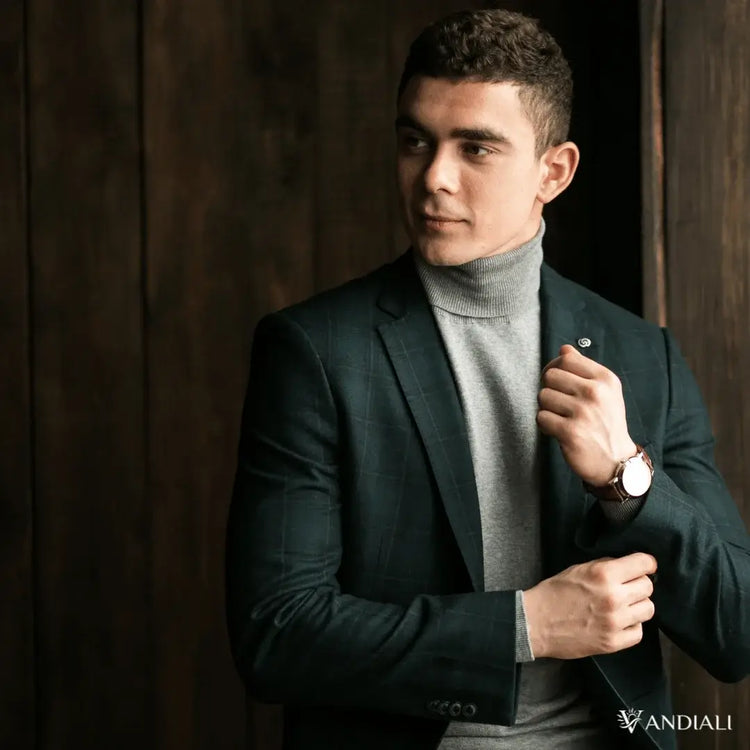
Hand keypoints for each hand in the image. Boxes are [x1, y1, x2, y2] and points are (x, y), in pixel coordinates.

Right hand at [522, 553, 656, 658]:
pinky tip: (618, 622)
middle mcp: (614, 597)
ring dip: (637, 605)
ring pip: (648, 609)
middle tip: (626, 587)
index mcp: (604, 574)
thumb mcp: (578, 569)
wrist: (535, 622)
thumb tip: (627, 567)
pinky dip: (631, 626)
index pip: (644, 563)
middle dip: (639, 584)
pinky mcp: (613, 642)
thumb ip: (604, 566)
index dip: (646, 563)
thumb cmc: (554, 592)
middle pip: (648, 587)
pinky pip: (638, 632)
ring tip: (623, 605)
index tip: (644, 566)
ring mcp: (615, 622)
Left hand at [537, 344, 635, 485]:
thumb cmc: (607, 423)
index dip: (555, 369)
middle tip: (561, 405)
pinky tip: (559, 431)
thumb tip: (564, 349)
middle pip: (550, 376)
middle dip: (551, 390)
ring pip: (543, 396)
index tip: (558, 382)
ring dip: (547, 409)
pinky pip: (541, 417)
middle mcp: (595, 393)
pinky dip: (546, 426)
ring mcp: (583, 412)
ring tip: (562, 419)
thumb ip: (584, 369)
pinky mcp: (570, 432)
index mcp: (605, 379)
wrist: (616, 461)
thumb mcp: (605, 392)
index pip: (566, 359)